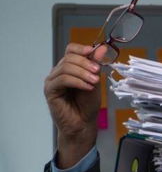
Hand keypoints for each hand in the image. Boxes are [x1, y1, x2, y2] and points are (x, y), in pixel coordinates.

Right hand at [44, 43, 107, 167]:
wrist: (83, 124)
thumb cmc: (88, 104)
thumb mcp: (95, 81)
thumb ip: (96, 65)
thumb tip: (102, 47)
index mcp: (69, 68)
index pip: (71, 50)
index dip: (81, 48)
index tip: (93, 51)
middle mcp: (58, 72)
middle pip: (69, 58)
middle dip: (85, 63)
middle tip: (97, 72)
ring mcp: (52, 81)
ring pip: (65, 68)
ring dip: (82, 73)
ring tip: (94, 82)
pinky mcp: (50, 91)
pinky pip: (62, 80)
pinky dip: (77, 81)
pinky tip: (87, 87)